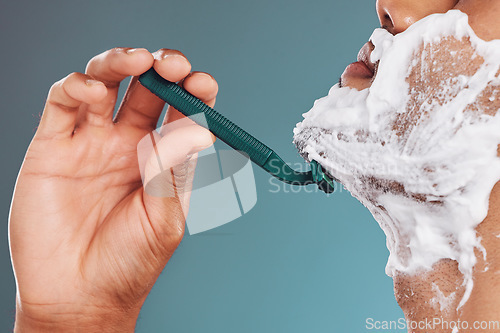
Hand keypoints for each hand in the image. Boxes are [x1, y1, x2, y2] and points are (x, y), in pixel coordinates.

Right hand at [9, 47, 217, 331]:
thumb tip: (198, 130)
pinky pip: (62, 104)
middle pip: (146, 88)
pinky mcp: (53, 147)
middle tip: (174, 65)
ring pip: (105, 83)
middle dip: (162, 67)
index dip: (194, 91)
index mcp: (162, 159)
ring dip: (121, 62)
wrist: (80, 296)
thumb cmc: (129, 262)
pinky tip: (93, 90)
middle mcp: (127, 143)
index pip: (182, 111)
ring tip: (139, 61)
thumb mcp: (164, 219)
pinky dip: (76, 86)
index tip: (203, 83)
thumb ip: (174, 173)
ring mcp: (90, 142)